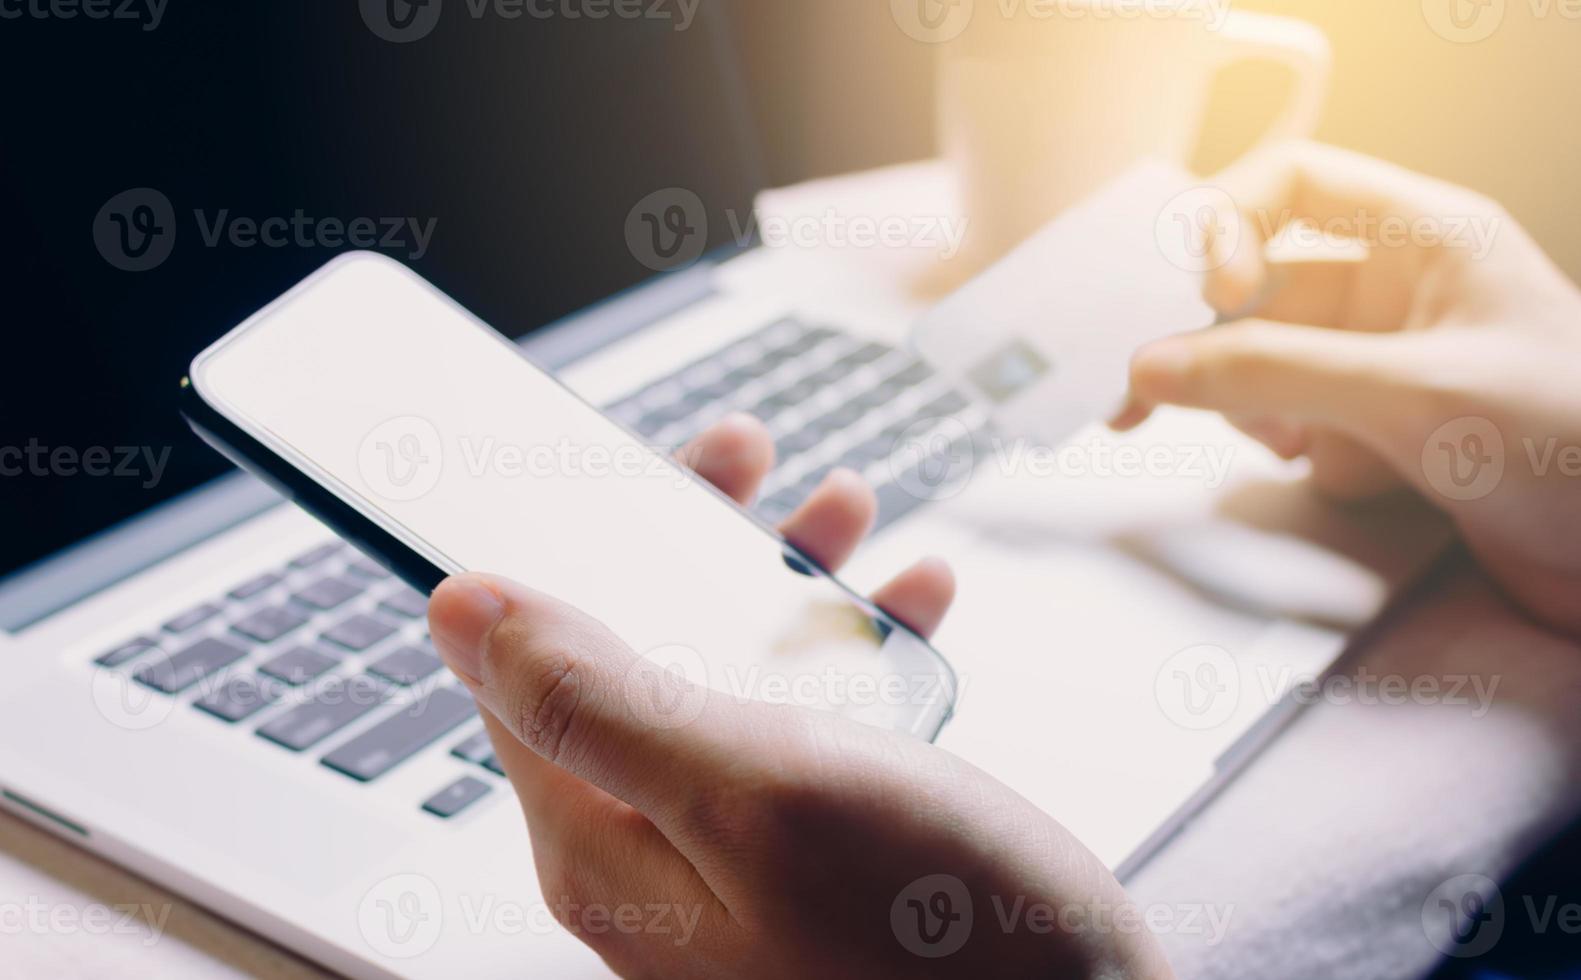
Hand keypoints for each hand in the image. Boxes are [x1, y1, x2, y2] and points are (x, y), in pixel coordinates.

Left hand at [428, 414, 1172, 978]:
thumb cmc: (933, 940)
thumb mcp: (754, 790)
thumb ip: (599, 701)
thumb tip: (458, 610)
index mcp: (604, 839)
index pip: (530, 666)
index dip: (571, 554)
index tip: (630, 471)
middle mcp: (653, 850)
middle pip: (636, 656)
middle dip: (694, 546)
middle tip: (752, 464)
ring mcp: (735, 854)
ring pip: (729, 676)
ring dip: (782, 584)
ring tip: (846, 516)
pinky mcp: (811, 852)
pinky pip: (806, 725)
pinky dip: (851, 653)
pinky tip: (908, 607)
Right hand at [1115, 141, 1580, 636]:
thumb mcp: (1414, 395)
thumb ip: (1274, 376)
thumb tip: (1159, 367)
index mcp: (1427, 240)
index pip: (1293, 187)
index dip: (1231, 229)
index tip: (1204, 297)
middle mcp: (1401, 295)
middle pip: (1262, 293)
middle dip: (1216, 347)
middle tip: (1143, 390)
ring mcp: (1389, 367)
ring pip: (1268, 369)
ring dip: (1263, 411)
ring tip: (1298, 447)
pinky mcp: (1384, 433)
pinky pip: (1298, 426)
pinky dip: (1305, 454)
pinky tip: (1356, 477)